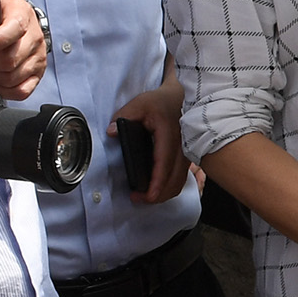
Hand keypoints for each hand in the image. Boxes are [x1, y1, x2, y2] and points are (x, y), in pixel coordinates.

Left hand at [113, 78, 188, 203]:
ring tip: (145, 196)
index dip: (157, 183)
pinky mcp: (185, 158)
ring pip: (179, 182)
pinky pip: (180, 178)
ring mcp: (185, 155)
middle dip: (158, 195)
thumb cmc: (161, 102)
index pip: (164, 165)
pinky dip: (170, 188)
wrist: (180, 98)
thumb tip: (112, 131)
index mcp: (169, 136)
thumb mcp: (140, 103)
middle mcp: (181, 148)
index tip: (148, 196)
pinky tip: (157, 189)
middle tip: (138, 199)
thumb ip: (125, 115)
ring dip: (164, 194)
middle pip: (174, 180)